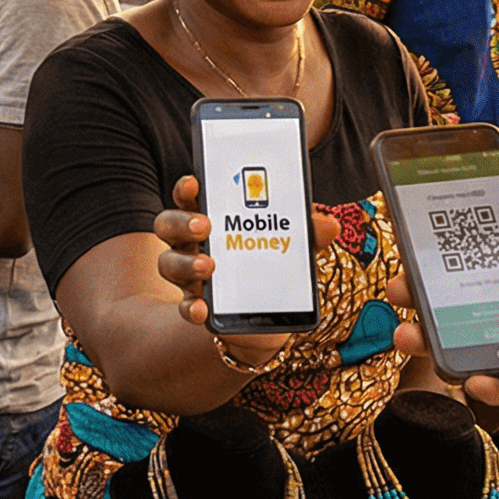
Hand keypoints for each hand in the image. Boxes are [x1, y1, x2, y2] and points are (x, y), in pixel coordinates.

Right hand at [154, 176, 337, 361]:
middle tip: (204, 225)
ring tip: (208, 267)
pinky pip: (184, 306)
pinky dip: (191, 307)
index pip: (190, 196)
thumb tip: (329, 225)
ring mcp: (189, 274)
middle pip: (168, 224)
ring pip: (168, 263)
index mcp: (211, 217)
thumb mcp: (292, 248)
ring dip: (185, 263)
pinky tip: (203, 309)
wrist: (268, 318)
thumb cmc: (271, 266)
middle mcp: (191, 243)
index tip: (195, 181)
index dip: (187, 187)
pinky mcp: (197, 304)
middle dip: (182, 222)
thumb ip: (307, 235)